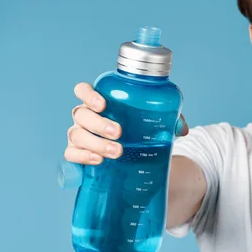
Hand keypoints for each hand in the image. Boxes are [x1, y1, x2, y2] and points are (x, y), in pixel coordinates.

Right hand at [64, 82, 188, 164]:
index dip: (88, 94)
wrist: (131, 157)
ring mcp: (79, 135)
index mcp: (99, 103)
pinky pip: (70, 154)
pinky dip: (83, 157)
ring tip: (118, 152)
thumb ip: (168, 119)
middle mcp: (85, 117)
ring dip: (96, 143)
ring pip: (77, 135)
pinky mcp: (77, 155)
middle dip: (98, 123)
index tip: (103, 104)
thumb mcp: (154, 122)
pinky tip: (98, 160)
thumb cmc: (138, 131)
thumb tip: (181, 129)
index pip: (83, 90)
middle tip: (119, 133)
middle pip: (80, 114)